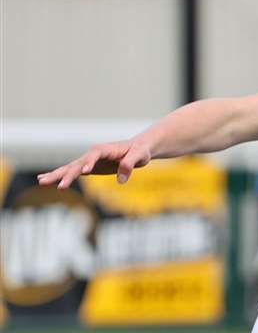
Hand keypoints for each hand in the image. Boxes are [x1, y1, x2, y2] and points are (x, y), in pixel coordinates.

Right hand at [37, 139, 153, 187]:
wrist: (138, 149)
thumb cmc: (140, 151)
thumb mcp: (140, 156)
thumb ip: (130, 165)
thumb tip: (121, 180)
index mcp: (104, 149)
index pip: (94, 156)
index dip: (88, 162)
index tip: (84, 171)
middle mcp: (93, 154)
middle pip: (77, 164)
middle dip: (66, 174)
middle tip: (54, 183)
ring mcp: (88, 161)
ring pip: (70, 168)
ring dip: (57, 175)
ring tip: (41, 181)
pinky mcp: (89, 167)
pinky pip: (72, 172)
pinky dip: (60, 175)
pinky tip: (46, 179)